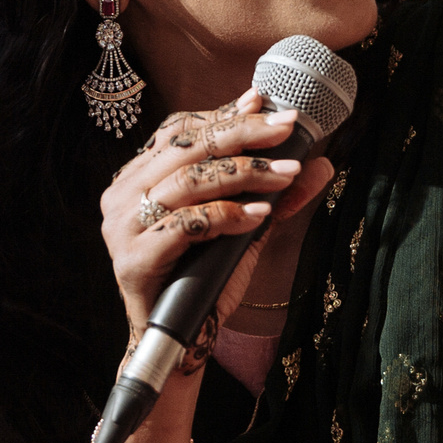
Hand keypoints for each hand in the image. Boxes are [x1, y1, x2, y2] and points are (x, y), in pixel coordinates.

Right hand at [102, 90, 336, 344]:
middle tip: (287, 127)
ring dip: (244, 172)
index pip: (181, 132)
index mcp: (138, 179)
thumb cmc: (204, 279)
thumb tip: (320, 163)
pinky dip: (227, 215)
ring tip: (286, 174)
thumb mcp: (245, 229)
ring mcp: (123, 227)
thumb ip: (276, 195)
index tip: (265, 103)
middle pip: (187, 148)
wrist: (178, 339)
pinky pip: (186, 225)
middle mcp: (122, 196)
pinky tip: (260, 214)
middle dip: (242, 133)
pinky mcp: (134, 259)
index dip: (223, 115)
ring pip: (188, 181)